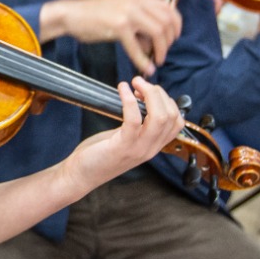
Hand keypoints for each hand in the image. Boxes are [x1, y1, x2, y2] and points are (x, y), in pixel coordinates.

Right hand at [43, 0, 181, 74]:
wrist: (70, 14)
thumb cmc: (93, 15)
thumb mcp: (121, 10)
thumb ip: (139, 21)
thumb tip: (152, 42)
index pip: (168, 6)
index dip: (176, 24)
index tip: (174, 38)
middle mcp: (136, 1)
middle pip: (166, 20)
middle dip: (169, 40)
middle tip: (163, 52)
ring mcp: (127, 12)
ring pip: (158, 32)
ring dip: (161, 49)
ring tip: (156, 60)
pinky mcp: (118, 26)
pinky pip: (137, 47)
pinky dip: (143, 60)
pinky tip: (145, 68)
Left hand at [63, 77, 184, 190]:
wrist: (82, 175)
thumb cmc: (101, 153)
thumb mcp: (126, 138)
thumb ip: (138, 123)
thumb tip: (142, 97)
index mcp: (154, 145)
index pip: (177, 122)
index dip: (166, 100)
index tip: (148, 92)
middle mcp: (150, 148)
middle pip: (171, 115)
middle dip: (158, 92)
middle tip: (140, 83)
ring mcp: (138, 149)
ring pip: (159, 117)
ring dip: (149, 93)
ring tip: (134, 82)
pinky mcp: (122, 147)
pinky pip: (133, 119)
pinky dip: (129, 99)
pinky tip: (122, 88)